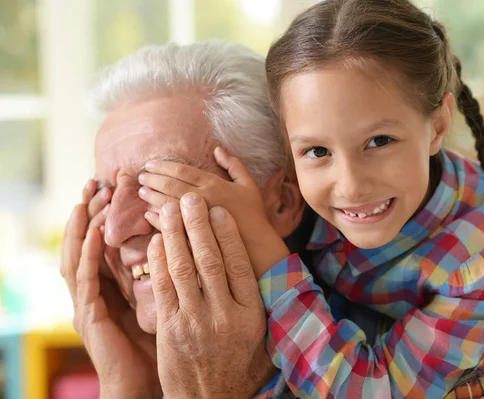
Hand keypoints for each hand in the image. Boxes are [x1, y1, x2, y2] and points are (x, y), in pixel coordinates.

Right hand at [60, 180, 160, 398]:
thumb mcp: (165, 301)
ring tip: (89, 197)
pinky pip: (85, 280)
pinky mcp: (88, 317)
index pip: (106, 243)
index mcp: (113, 286)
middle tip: (97, 182)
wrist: (143, 383)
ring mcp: (88, 303)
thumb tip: (189, 245)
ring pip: (80, 256)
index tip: (117, 186)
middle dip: (92, 212)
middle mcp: (96, 291)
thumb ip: (168, 276)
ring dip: (84, 225)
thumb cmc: (160, 344)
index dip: (108, 215)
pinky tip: (95, 233)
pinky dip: (88, 254)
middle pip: (89, 243)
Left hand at [138, 147, 288, 277]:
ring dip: (151, 195)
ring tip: (141, 191)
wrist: (258, 246)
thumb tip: (217, 149)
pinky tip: (147, 214)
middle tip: (141, 176)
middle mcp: (203, 199)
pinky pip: (169, 225)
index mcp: (214, 184)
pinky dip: (156, 218)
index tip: (150, 164)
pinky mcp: (193, 236)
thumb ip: (234, 165)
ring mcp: (197, 218)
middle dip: (152, 178)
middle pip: (170, 184)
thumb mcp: (248, 185)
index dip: (164, 166)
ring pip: (167, 202)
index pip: (183, 170)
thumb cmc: (254, 215)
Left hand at [148, 194, 276, 398]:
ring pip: (183, 268)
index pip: (239, 264)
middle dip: (198, 224)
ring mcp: (193, 322)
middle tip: (191, 199)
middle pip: (209, 260)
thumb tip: (271, 271)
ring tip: (170, 209)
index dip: (227, 234)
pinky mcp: (169, 329)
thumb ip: (262, 304)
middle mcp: (223, 315)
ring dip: (175, 235)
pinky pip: (162, 288)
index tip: (219, 210)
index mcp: (249, 315)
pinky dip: (158, 261)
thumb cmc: (239, 367)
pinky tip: (156, 241)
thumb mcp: (262, 338)